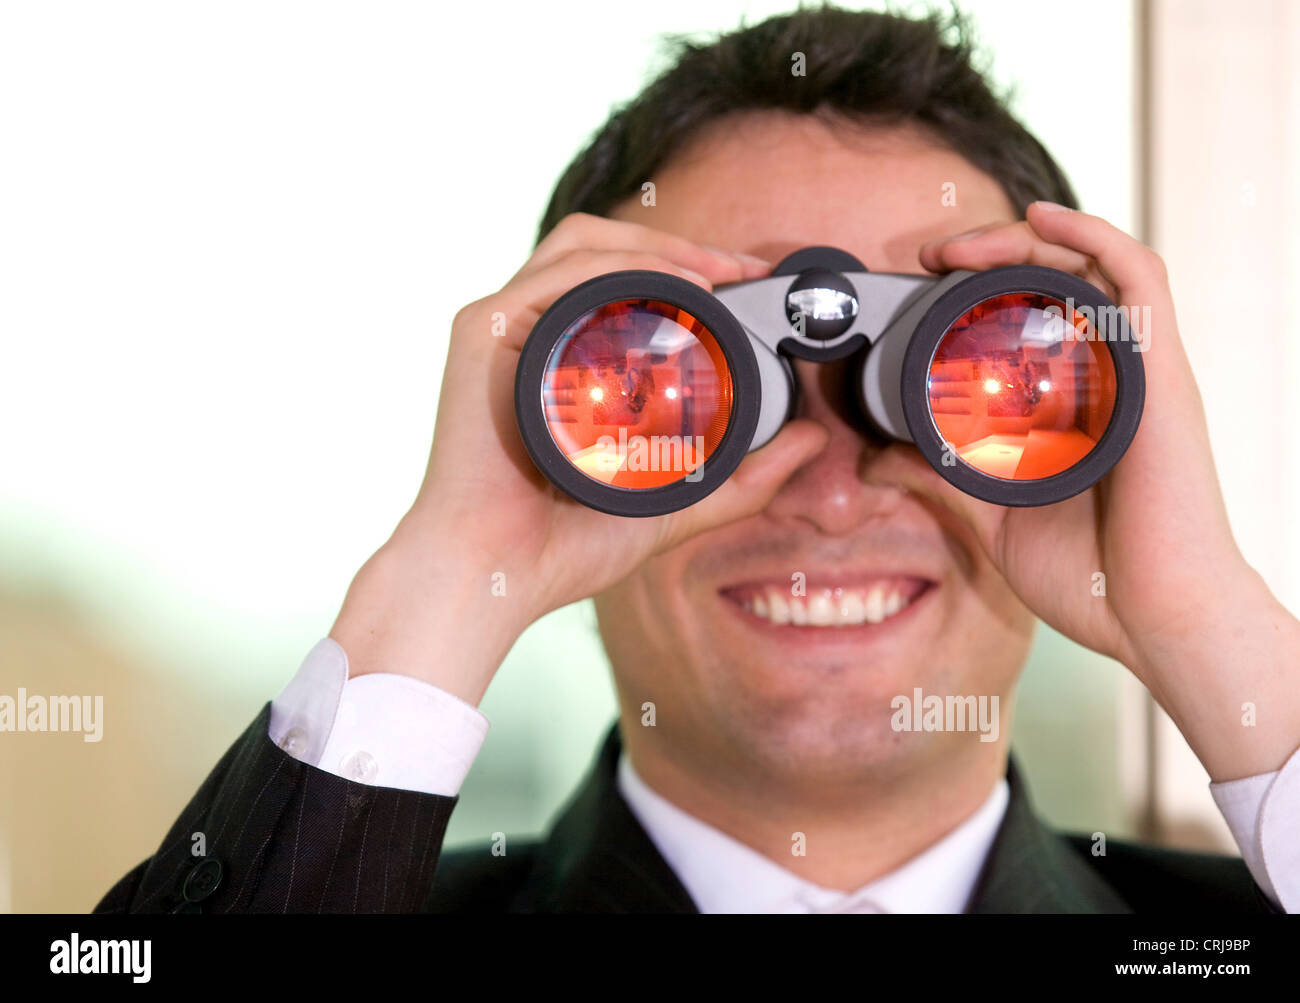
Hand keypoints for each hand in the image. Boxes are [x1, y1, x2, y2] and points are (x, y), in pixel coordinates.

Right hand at [331, 213, 829, 703]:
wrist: (496, 574)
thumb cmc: (565, 546)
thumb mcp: (676, 504)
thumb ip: (743, 478)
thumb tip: (814, 442)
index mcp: (564, 360)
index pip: (625, 283)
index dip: (689, 268)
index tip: (750, 281)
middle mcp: (532, 333)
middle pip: (605, 249)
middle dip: (682, 246)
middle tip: (743, 268)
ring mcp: (503, 327)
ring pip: (582, 244)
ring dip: (656, 244)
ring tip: (717, 270)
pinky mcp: (481, 330)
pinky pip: (556, 271)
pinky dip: (618, 262)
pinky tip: (670, 280)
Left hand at [903, 202, 1299, 780]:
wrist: (1156, 621)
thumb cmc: (1094, 577)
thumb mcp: (993, 515)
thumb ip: (940, 478)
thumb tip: (876, 457)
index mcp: (1074, 403)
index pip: (1034, 317)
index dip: (980, 289)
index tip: (921, 285)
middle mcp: (1110, 376)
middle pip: (1058, 280)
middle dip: (991, 255)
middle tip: (931, 257)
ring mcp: (1137, 371)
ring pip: (1091, 266)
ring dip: (1025, 241)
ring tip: (964, 244)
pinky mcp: (1160, 373)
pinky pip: (1138, 279)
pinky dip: (1091, 236)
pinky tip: (1042, 218)